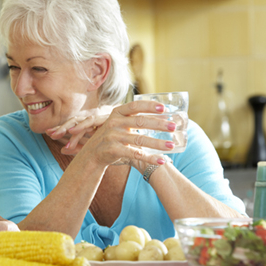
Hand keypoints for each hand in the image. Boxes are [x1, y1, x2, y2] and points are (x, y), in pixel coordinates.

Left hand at [46, 113, 109, 154]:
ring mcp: (97, 120)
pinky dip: (80, 126)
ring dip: (66, 128)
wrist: (134, 141)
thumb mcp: (92, 149)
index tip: (48, 133)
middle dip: (60, 128)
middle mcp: (92, 123)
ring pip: (78, 121)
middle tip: (49, 134)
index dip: (60, 129)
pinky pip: (90, 121)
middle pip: (72, 123)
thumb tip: (61, 150)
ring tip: (56, 135)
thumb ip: (78, 148)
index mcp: (88, 128)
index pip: (71, 127)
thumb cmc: (114, 146)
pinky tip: (71, 131)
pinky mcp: (104, 119)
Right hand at [55, 100, 176, 169]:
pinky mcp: (113, 150)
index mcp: (116, 113)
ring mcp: (112, 137)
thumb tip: (160, 114)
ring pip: (140, 139)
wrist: (91, 155)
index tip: (164, 108)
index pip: (134, 106)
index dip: (149, 106)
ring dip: (157, 143)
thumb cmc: (110, 138)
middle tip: (173, 126)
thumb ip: (132, 118)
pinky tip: (162, 160)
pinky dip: (150, 157)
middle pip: (140, 122)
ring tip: (171, 145)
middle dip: (159, 124)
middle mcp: (114, 123)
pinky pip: (135, 154)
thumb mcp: (117, 124)